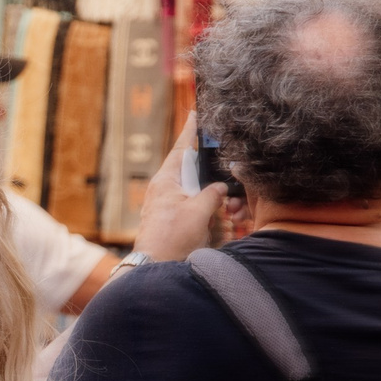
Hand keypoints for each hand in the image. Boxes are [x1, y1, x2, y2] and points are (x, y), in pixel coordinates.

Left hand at [132, 114, 231, 262]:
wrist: (154, 268)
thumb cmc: (172, 238)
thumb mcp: (198, 213)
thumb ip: (213, 194)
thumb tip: (220, 188)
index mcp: (167, 180)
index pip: (181, 148)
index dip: (190, 131)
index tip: (194, 112)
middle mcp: (165, 190)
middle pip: (194, 175)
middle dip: (213, 184)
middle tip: (226, 196)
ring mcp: (168, 206)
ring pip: (198, 196)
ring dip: (213, 206)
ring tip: (221, 221)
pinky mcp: (173, 221)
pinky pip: (195, 212)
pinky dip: (208, 218)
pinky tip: (214, 229)